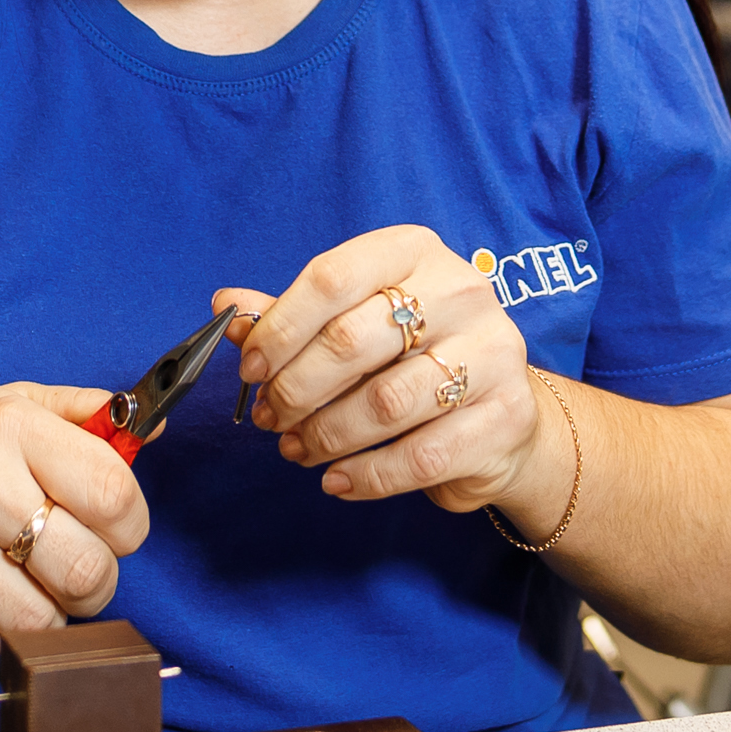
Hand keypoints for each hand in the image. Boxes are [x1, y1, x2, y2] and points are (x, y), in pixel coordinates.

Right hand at [0, 384, 153, 667]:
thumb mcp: (10, 411)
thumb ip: (85, 415)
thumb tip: (152, 424)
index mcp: (6, 426)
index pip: (116, 495)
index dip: (128, 526)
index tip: (108, 529)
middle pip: (89, 571)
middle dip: (90, 582)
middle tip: (60, 566)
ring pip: (43, 620)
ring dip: (40, 613)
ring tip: (9, 581)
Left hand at [225, 225, 548, 516]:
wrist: (499, 415)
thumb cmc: (413, 359)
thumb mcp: (353, 324)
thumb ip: (292, 317)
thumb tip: (225, 305)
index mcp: (414, 251)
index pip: (332, 277)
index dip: (279, 328)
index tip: (250, 369)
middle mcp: (461, 292)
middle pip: (352, 341)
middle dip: (296, 389)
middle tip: (271, 417)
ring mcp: (492, 353)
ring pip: (384, 404)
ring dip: (326, 435)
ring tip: (299, 448)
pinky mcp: (505, 417)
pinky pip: (420, 456)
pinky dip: (366, 476)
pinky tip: (337, 480)